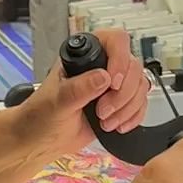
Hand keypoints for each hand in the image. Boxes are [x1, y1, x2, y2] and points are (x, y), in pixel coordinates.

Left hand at [22, 27, 148, 160]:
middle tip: (103, 110)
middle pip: (133, 66)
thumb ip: (78, 88)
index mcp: (83, 55)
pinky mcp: (119, 104)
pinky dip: (133, 117)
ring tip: (106, 121)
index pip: (115, 41)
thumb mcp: (57, 101)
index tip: (112, 83)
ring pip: (140, 86)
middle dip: (122, 93)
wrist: (42, 140)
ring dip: (127, 108)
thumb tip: (103, 77)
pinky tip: (117, 125)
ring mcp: (112, 85)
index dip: (119, 60)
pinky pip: (140, 104)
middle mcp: (101, 66)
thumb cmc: (41, 115)